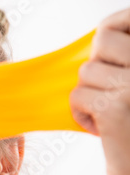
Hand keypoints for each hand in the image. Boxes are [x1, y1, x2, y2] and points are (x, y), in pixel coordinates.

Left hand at [70, 8, 129, 174]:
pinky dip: (81, 113)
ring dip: (89, 94)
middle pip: (101, 40)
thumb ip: (123, 61)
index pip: (127, 19)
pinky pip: (77, 95)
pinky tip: (101, 128)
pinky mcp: (114, 106)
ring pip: (86, 72)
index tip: (104, 39)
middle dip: (96, 65)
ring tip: (109, 113)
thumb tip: (99, 33)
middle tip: (107, 88)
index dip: (110, 28)